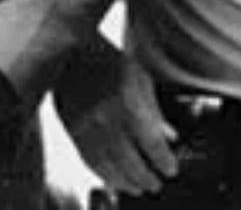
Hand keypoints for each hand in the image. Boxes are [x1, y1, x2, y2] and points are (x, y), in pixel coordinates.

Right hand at [54, 48, 177, 195]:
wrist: (69, 53)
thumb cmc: (108, 59)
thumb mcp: (139, 77)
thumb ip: (154, 109)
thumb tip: (170, 136)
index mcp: (128, 101)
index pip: (151, 141)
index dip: (163, 160)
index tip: (171, 169)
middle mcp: (107, 118)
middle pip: (130, 161)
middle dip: (146, 178)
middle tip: (156, 184)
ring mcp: (87, 127)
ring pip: (108, 167)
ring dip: (125, 182)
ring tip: (138, 188)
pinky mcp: (72, 131)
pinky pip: (89, 161)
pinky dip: (103, 175)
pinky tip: (114, 179)